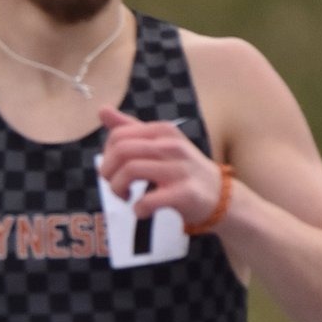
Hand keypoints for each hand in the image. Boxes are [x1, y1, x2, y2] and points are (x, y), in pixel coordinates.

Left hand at [97, 107, 222, 223]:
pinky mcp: (183, 194)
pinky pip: (147, 200)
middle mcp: (171, 145)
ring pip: (130, 171)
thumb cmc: (183, 168)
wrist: (219, 194)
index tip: (113, 169)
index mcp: (163, 131)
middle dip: (108, 172)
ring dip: (118, 189)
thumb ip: (131, 128)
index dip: (107, 155)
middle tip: (115, 185)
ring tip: (126, 197)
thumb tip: (102, 109)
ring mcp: (179, 169)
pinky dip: (137, 209)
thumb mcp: (160, 143)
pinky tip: (141, 211)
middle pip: (121, 151)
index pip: (118, 135)